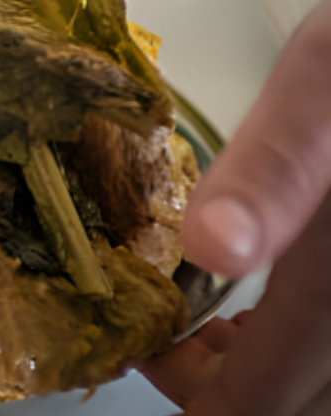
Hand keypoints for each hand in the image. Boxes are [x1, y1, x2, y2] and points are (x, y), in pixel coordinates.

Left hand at [140, 0, 330, 414]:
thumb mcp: (326, 85)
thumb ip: (276, 166)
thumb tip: (214, 247)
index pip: (260, 407)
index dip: (192, 390)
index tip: (154, 338)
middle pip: (305, 410)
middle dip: (236, 389)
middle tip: (188, 332)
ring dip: (286, 377)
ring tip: (238, 322)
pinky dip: (324, 354)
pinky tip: (302, 301)